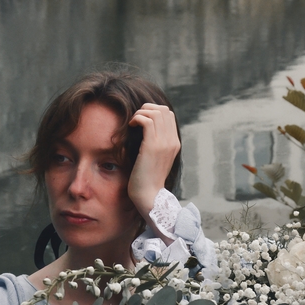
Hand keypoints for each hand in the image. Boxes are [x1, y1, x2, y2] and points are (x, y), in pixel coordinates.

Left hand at [127, 102, 180, 220]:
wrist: (148, 195)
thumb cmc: (146, 179)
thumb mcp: (155, 158)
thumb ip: (155, 144)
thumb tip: (144, 131)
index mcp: (174, 143)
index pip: (169, 114)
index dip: (153, 111)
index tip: (141, 119)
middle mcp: (172, 141)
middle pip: (164, 110)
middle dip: (147, 108)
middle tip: (136, 119)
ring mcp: (164, 143)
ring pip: (156, 113)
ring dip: (141, 113)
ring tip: (133, 122)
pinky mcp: (152, 147)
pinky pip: (147, 121)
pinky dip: (137, 118)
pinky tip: (130, 126)